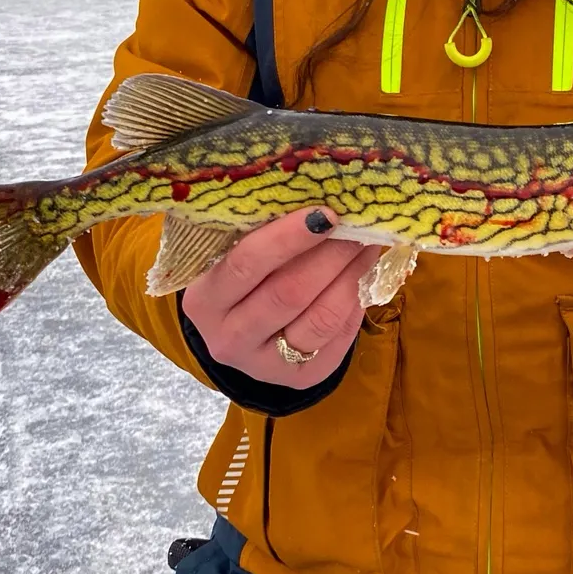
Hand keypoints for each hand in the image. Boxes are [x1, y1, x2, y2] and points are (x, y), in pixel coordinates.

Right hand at [180, 209, 380, 388]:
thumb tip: (322, 195)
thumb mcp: (236, 255)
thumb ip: (263, 232)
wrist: (243, 337)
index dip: (288, 238)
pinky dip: (356, 301)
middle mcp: (227, 338)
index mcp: (204, 299)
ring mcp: (263, 364)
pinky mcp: (299, 378)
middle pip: (288, 293)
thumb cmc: (243, 279)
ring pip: (319, 318)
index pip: (245, 264)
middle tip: (359, 225)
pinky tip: (362, 275)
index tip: (326, 212)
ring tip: (368, 245)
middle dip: (331, 254)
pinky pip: (336, 337)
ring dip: (351, 276)